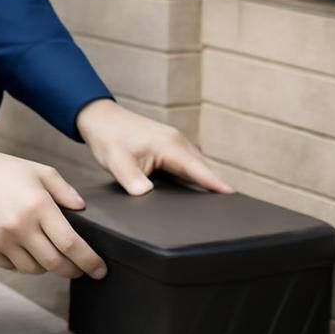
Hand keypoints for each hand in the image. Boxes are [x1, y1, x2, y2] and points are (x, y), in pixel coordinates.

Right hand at [0, 150, 107, 279]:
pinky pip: (12, 267)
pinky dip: (24, 263)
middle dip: (73, 270)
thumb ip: (64, 190)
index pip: (71, 243)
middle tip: (81, 270)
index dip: (89, 260)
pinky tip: (27, 251)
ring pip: (34, 269)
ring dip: (48, 267)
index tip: (100, 269)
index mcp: (39, 205)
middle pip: (55, 263)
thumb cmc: (4, 170)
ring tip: (52, 255)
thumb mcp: (40, 171)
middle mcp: (21, 225)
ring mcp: (2, 239)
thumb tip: (82, 208)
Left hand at [75, 98, 235, 195]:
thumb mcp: (115, 159)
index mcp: (170, 145)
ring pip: (198, 167)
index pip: (199, 169)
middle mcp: (178, 142)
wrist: (100, 118)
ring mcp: (175, 144)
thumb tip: (145, 194)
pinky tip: (198, 196)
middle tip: (232, 215)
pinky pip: (189, 166)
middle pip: (204, 169)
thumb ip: (131, 177)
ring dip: (208, 183)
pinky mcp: (170, 149)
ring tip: (222, 210)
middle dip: (217, 188)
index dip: (216, 184)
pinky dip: (196, 178)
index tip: (234, 198)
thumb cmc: (109, 136)